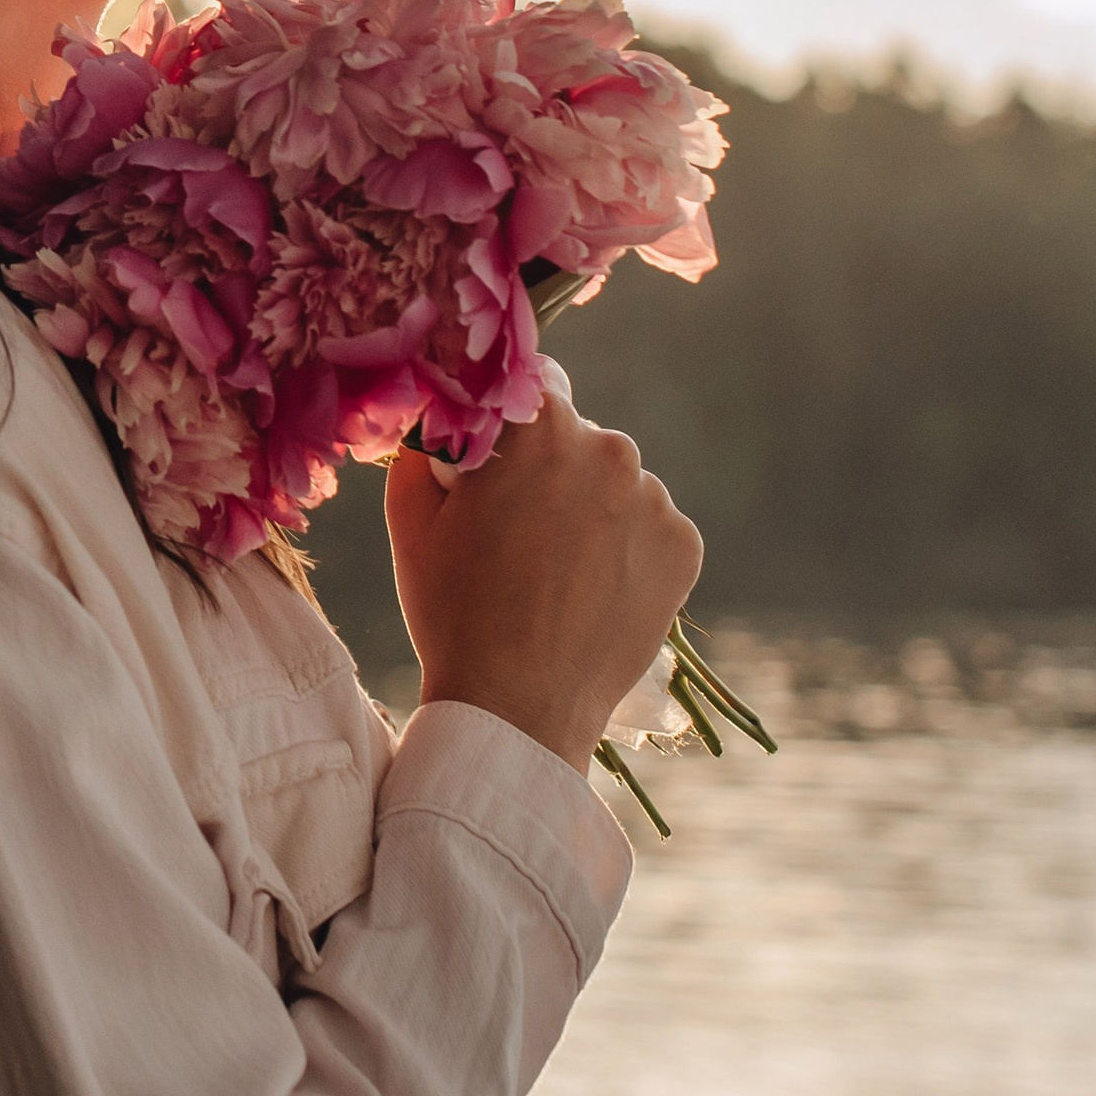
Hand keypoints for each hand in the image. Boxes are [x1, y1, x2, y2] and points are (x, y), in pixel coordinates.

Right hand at [384, 379, 702, 777]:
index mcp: (538, 425)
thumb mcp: (411, 516)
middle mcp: (607, 445)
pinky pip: (649, 527)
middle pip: (575, 437)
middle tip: (518, 534)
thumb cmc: (454, 611)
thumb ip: (425, 441)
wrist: (519, 708)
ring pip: (615, 483)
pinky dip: (625, 550)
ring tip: (556, 575)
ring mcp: (653, 498)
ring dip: (591, 510)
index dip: (506, 426)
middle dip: (549, 470)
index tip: (493, 468)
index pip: (528, 387)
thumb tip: (440, 409)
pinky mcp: (684, 545)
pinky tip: (590, 592)